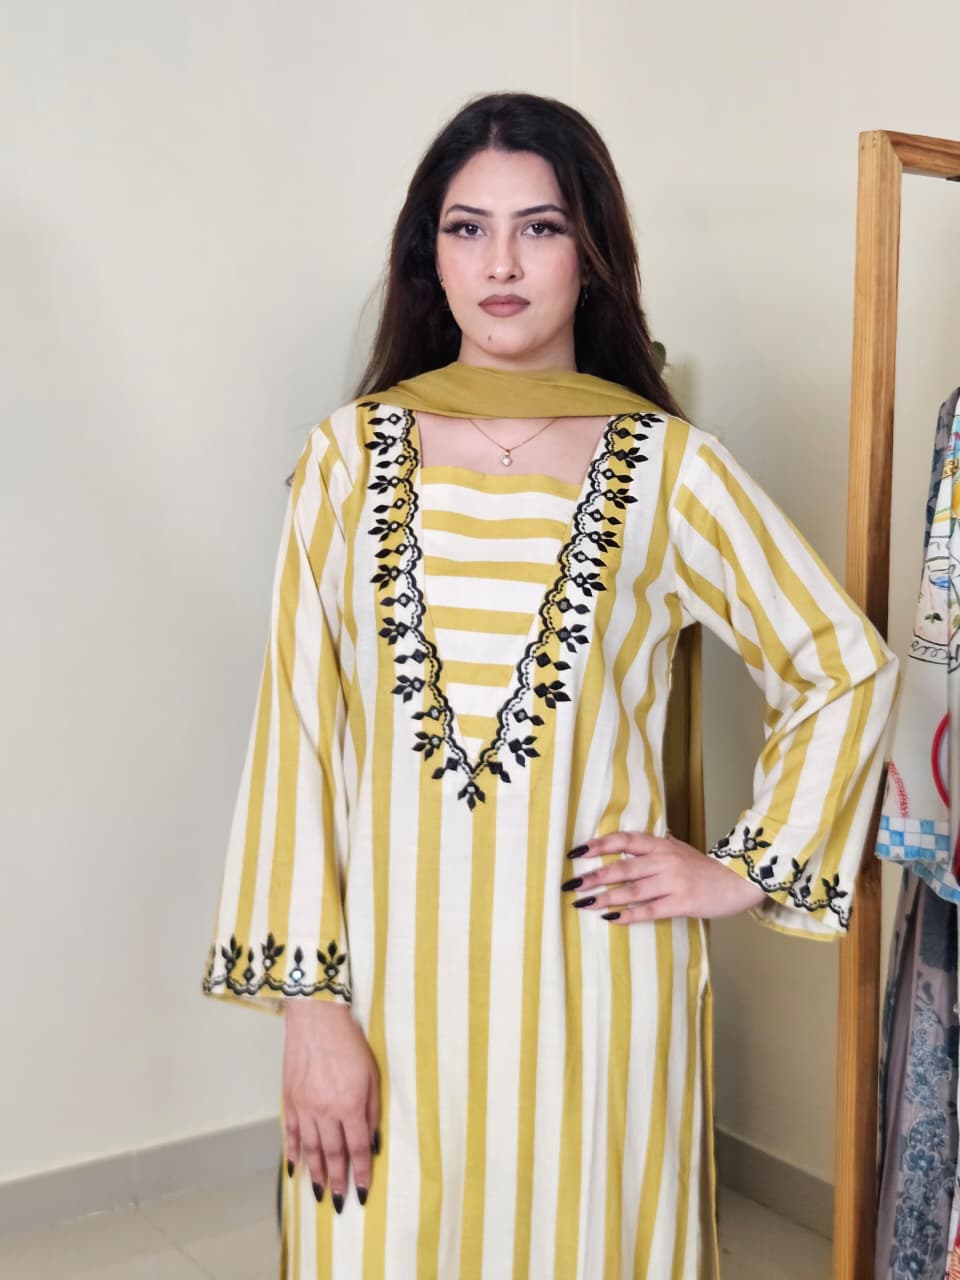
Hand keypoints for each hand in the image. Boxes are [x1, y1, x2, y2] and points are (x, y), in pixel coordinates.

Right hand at [283, 1001, 380, 1211]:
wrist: (316, 1018)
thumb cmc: (350, 1043)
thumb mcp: (373, 1075)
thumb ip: (373, 1111)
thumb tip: (372, 1141)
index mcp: (350, 1106)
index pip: (357, 1150)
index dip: (360, 1173)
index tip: (362, 1193)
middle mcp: (325, 1112)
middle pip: (332, 1155)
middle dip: (338, 1181)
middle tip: (339, 1202)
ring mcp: (304, 1107)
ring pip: (310, 1150)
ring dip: (316, 1174)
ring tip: (320, 1194)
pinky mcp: (289, 1099)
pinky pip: (290, 1133)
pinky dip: (292, 1152)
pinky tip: (295, 1168)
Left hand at [562, 830, 767, 922]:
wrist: (738, 881)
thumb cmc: (706, 868)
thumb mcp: (681, 849)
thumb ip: (657, 845)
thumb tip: (632, 842)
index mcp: (661, 845)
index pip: (624, 840)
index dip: (599, 845)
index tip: (576, 852)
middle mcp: (664, 860)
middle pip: (622, 867)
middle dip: (594, 876)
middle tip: (570, 884)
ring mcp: (672, 882)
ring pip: (632, 890)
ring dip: (605, 898)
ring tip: (583, 904)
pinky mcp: (682, 903)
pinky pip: (650, 910)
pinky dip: (629, 915)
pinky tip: (612, 919)